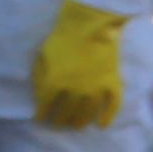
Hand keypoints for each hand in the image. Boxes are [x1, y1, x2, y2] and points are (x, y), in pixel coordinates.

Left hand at [31, 0, 128, 132]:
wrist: (89, 26)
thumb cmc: (61, 38)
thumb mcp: (42, 56)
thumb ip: (40, 76)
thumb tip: (40, 93)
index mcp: (54, 84)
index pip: (45, 107)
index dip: (41, 115)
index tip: (40, 119)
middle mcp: (75, 91)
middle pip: (66, 113)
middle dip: (60, 121)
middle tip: (58, 124)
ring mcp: (95, 89)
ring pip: (87, 113)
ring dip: (80, 122)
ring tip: (76, 126)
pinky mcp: (112, 84)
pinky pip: (112, 106)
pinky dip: (107, 117)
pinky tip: (101, 125)